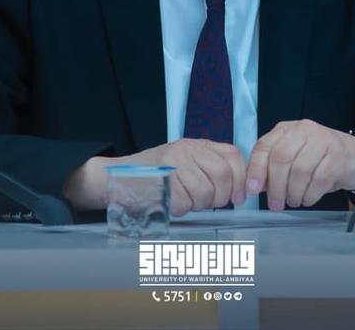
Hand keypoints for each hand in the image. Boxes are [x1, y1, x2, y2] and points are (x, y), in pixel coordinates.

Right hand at [63, 138, 245, 215]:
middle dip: (220, 197)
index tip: (238, 196)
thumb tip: (238, 189)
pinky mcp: (161, 180)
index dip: (240, 179)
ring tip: (184, 200)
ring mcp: (172, 163)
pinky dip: (180, 210)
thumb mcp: (184, 163)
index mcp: (195, 144)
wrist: (115, 177)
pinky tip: (170, 203)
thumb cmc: (153, 175)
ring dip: (198, 205)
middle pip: (222, 175)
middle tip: (207, 203)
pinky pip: (184, 203)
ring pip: (205, 192)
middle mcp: (186, 149)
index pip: (232, 156)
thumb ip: (209, 168)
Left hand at [246, 119, 354, 211]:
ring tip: (295, 201)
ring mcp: (323, 140)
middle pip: (281, 158)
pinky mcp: (339, 155)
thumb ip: (274, 168)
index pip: (264, 146)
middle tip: (275, 205)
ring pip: (300, 170)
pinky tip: (308, 199)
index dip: (256, 169)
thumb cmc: (322, 160)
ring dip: (294, 193)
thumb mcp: (295, 159)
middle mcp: (304, 130)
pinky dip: (310, 195)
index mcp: (288, 129)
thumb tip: (254, 185)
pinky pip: (319, 180)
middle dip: (276, 186)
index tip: (252, 190)